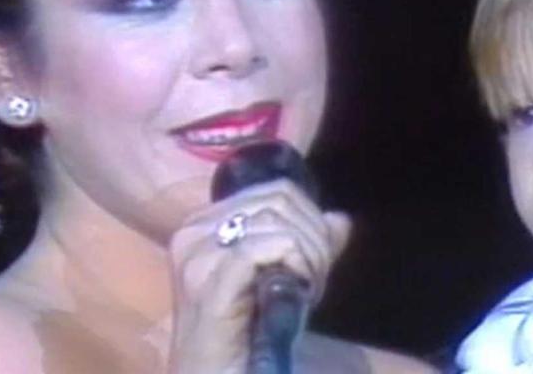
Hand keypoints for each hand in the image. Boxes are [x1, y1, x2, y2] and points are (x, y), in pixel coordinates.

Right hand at [165, 179, 350, 373]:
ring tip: (305, 292)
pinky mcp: (208, 281)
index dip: (309, 221)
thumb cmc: (246, 340)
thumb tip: (339, 219)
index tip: (314, 264)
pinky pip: (269, 246)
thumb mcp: (282, 283)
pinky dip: (297, 266)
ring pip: (276, 220)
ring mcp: (197, 255)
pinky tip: (295, 294)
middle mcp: (193, 232)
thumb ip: (308, 247)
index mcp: (204, 224)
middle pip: (279, 200)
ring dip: (308, 255)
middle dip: (312, 238)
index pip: (275, 191)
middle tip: (313, 282)